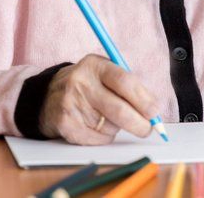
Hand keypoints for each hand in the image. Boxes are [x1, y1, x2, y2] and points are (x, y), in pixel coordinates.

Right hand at [39, 54, 158, 144]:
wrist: (48, 95)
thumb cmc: (88, 85)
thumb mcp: (104, 73)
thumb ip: (129, 86)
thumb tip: (154, 111)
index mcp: (95, 65)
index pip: (124, 81)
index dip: (143, 99)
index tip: (155, 111)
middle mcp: (81, 82)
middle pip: (118, 109)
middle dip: (139, 123)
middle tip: (148, 129)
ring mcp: (71, 104)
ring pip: (110, 126)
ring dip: (118, 128)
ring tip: (108, 117)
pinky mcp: (66, 124)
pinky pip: (97, 138)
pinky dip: (105, 137)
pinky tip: (96, 125)